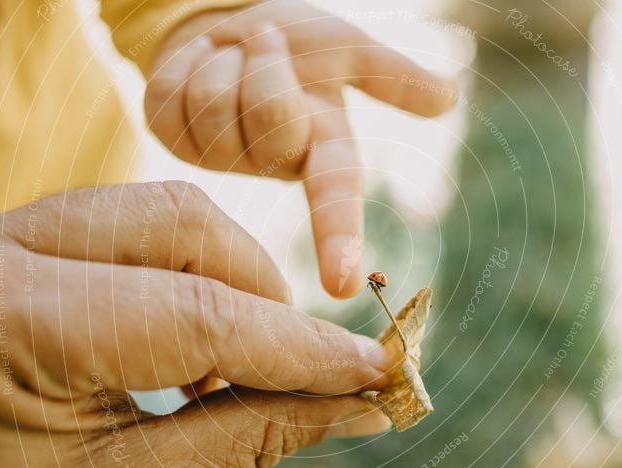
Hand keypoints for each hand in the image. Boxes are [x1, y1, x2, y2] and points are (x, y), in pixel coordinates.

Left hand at [0, 181, 390, 467]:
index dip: (300, 347)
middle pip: (182, 225)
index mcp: (3, 322)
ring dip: (226, 279)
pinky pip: (123, 228)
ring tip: (235, 365)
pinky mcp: (8, 240)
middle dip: (264, 294)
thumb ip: (246, 440)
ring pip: (158, 213)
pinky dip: (180, 274)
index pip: (196, 315)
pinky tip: (183, 344)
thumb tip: (357, 406)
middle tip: (299, 367)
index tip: (373, 368)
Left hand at [145, 0, 456, 296]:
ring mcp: (219, 156)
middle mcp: (273, 163)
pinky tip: (201, 65)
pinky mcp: (172, 137)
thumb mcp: (346, 50)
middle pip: (269, 118)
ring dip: (226, 59)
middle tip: (269, 43)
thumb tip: (449, 97)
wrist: (226, 22)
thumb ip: (392, 75)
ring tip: (236, 56)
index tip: (344, 287)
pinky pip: (173, 96)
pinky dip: (188, 62)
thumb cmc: (295, 42)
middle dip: (270, 67)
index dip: (340, 241)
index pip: (337, 200)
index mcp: (321, 149)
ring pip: (216, 103)